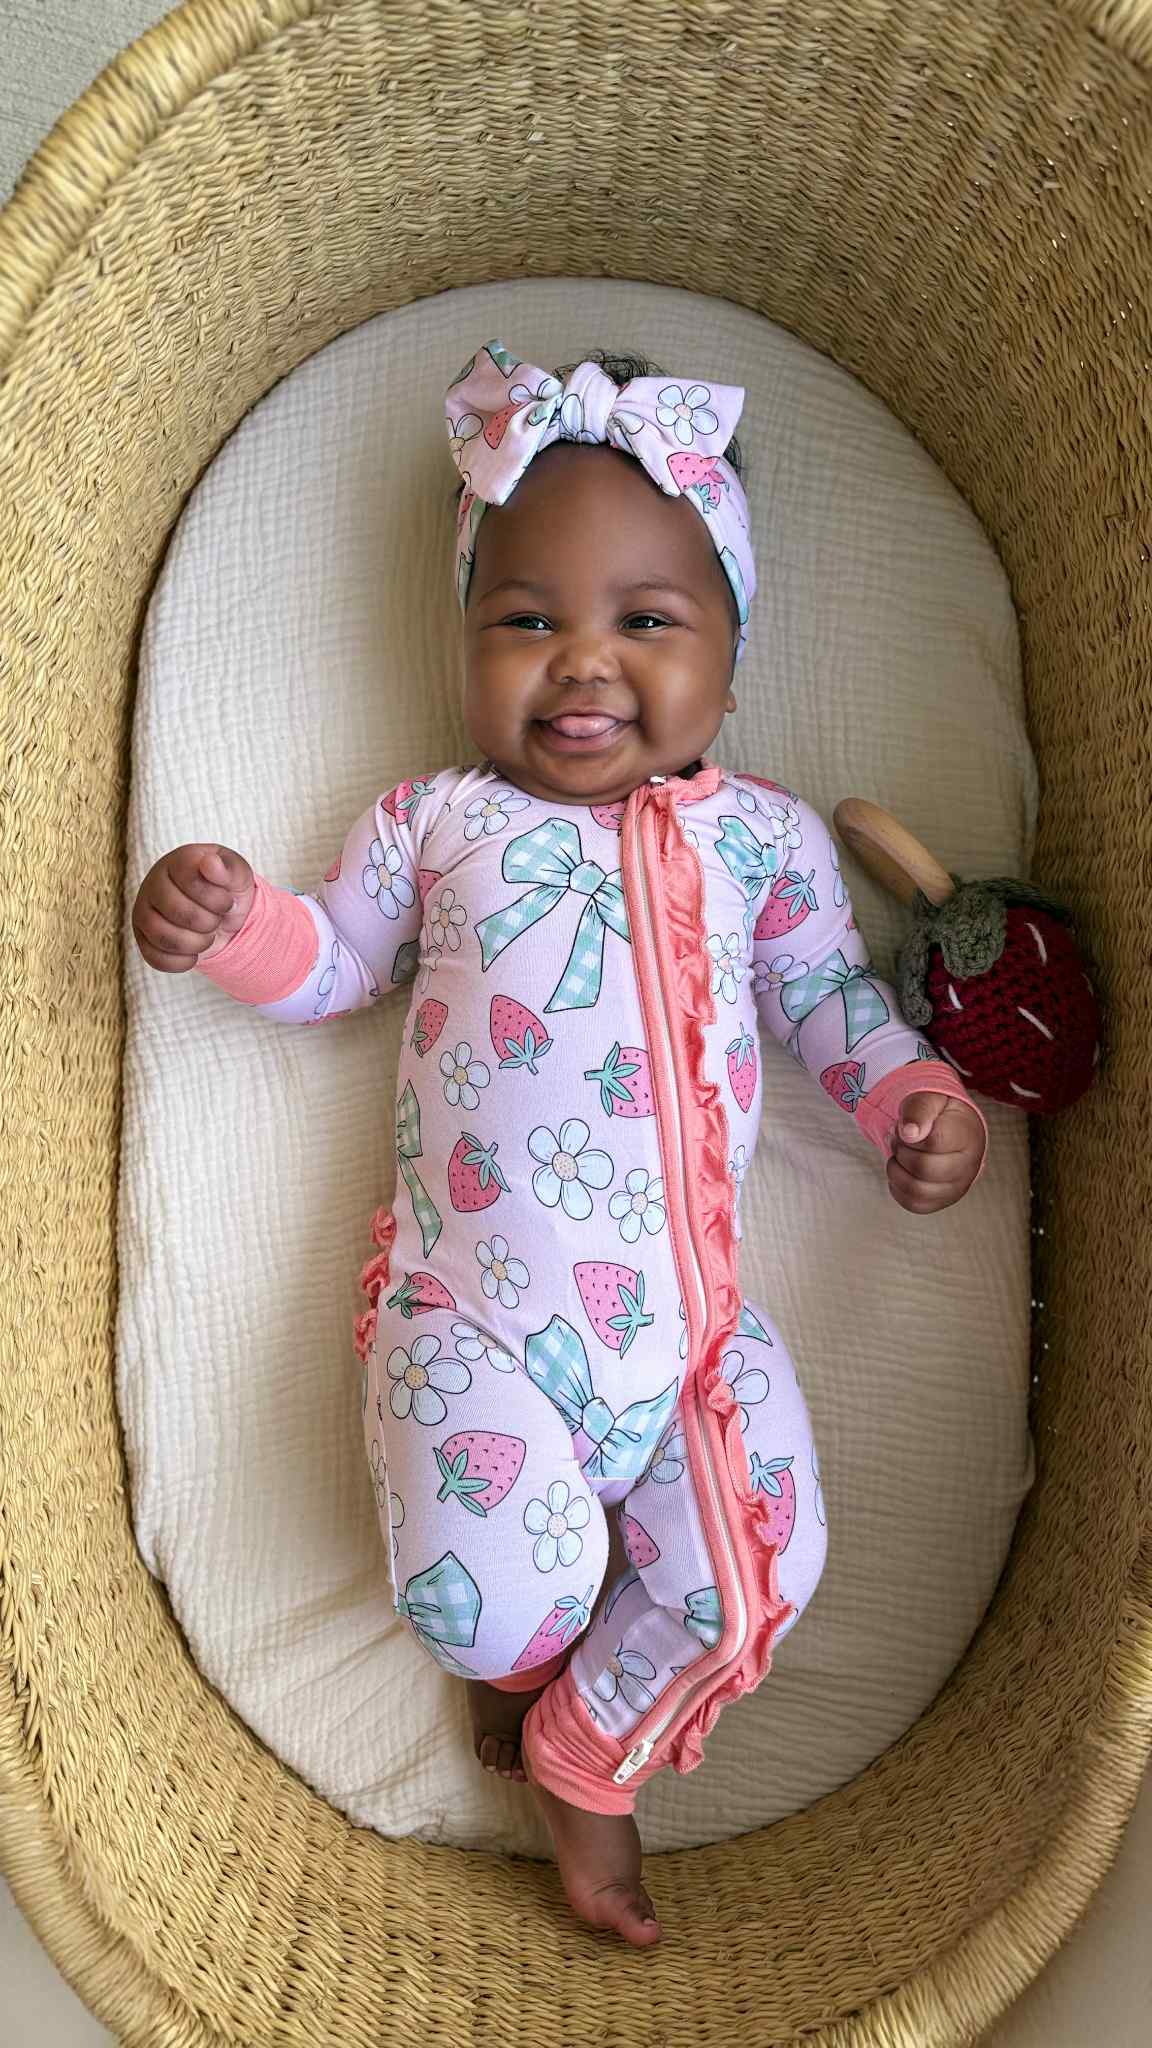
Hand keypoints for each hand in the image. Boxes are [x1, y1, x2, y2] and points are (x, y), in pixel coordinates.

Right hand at [132, 844, 254, 973]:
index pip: (190, 879)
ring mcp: (144, 912)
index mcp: (177, 862)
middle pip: (176, 910)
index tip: (228, 901)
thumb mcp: (238, 876)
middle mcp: (153, 884)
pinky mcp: (143, 939)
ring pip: (162, 936)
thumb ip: (228, 869)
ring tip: (208, 936)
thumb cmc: (227, 889)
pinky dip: (182, 962)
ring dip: (196, 943)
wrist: (221, 915)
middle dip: (207, 922)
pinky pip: (155, 958)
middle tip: (217, 920)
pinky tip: (195, 953)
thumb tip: (209, 863)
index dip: (215, 898)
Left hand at [886, 1091, 985, 1213]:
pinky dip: (898, 1187)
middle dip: (901, 1151)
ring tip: (900, 1155)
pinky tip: (902, 1170)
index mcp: (968, 1137)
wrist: (952, 1130)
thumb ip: (919, 1110)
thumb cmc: (940, 1114)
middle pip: (923, 1168)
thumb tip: (909, 1133)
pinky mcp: (942, 1202)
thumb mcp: (930, 1100)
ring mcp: (957, 1188)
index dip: (908, 1134)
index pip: (934, 1142)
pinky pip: (913, 1204)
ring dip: (896, 1170)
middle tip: (899, 1139)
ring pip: (916, 1190)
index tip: (904, 1126)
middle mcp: (968, 1167)